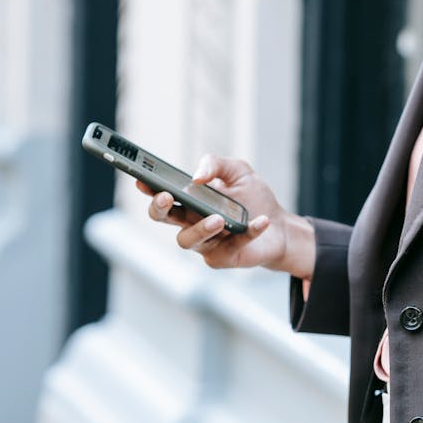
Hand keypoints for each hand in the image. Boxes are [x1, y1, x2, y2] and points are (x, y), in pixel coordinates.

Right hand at [136, 154, 314, 279]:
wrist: (280, 226)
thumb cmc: (253, 197)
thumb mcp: (238, 171)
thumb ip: (216, 164)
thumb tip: (197, 176)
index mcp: (189, 200)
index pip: (162, 194)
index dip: (149, 188)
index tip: (142, 178)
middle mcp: (191, 222)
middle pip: (163, 218)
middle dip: (159, 208)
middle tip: (166, 197)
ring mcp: (205, 242)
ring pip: (188, 240)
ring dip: (201, 228)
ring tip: (218, 219)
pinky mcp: (222, 258)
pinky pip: (229, 247)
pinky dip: (248, 233)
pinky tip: (261, 221)